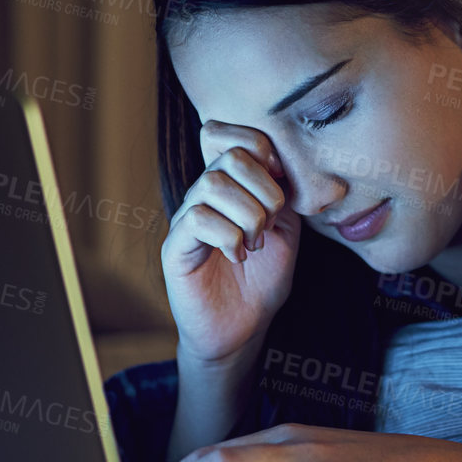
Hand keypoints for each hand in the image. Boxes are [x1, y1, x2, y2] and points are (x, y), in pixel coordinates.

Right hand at [162, 120, 299, 364]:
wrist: (244, 328)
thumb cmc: (263, 279)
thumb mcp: (286, 229)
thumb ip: (284, 193)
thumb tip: (281, 163)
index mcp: (229, 185)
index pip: (228, 134)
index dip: (259, 146)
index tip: (280, 179)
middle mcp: (203, 196)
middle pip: (229, 156)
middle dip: (264, 190)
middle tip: (269, 224)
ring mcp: (186, 219)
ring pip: (211, 184)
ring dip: (248, 215)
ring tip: (254, 243)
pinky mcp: (174, 248)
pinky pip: (197, 219)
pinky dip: (228, 237)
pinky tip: (237, 256)